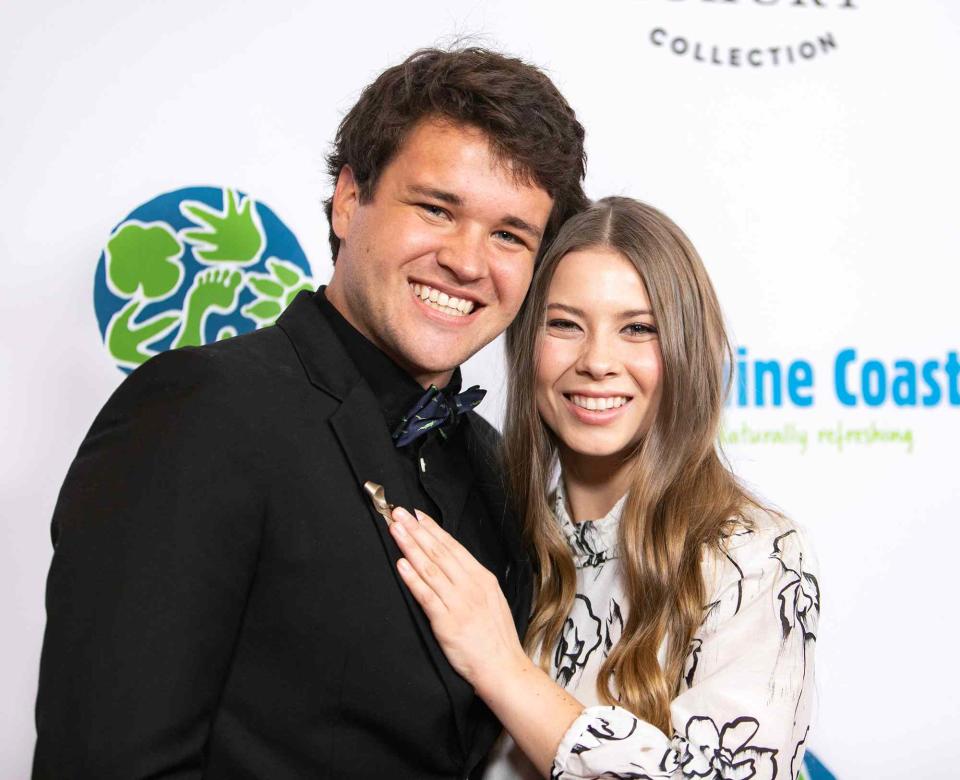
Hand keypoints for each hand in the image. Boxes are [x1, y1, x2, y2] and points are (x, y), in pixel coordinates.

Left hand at [389, 507, 529, 691]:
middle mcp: (470, 586)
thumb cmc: (497, 637)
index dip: (433, 529)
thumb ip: (473, 581)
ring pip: (430, 568)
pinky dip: (413, 578)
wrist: (503, 667)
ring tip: (395, 530)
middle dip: (417, 530)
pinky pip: (426, 595)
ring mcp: (458, 603)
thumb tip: (454, 563)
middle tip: (399, 513)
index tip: (417, 515)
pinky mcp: (447, 622)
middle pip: (438, 552)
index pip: (453, 547)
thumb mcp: (492, 599)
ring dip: (410, 546)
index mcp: (482, 578)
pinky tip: (401, 564)